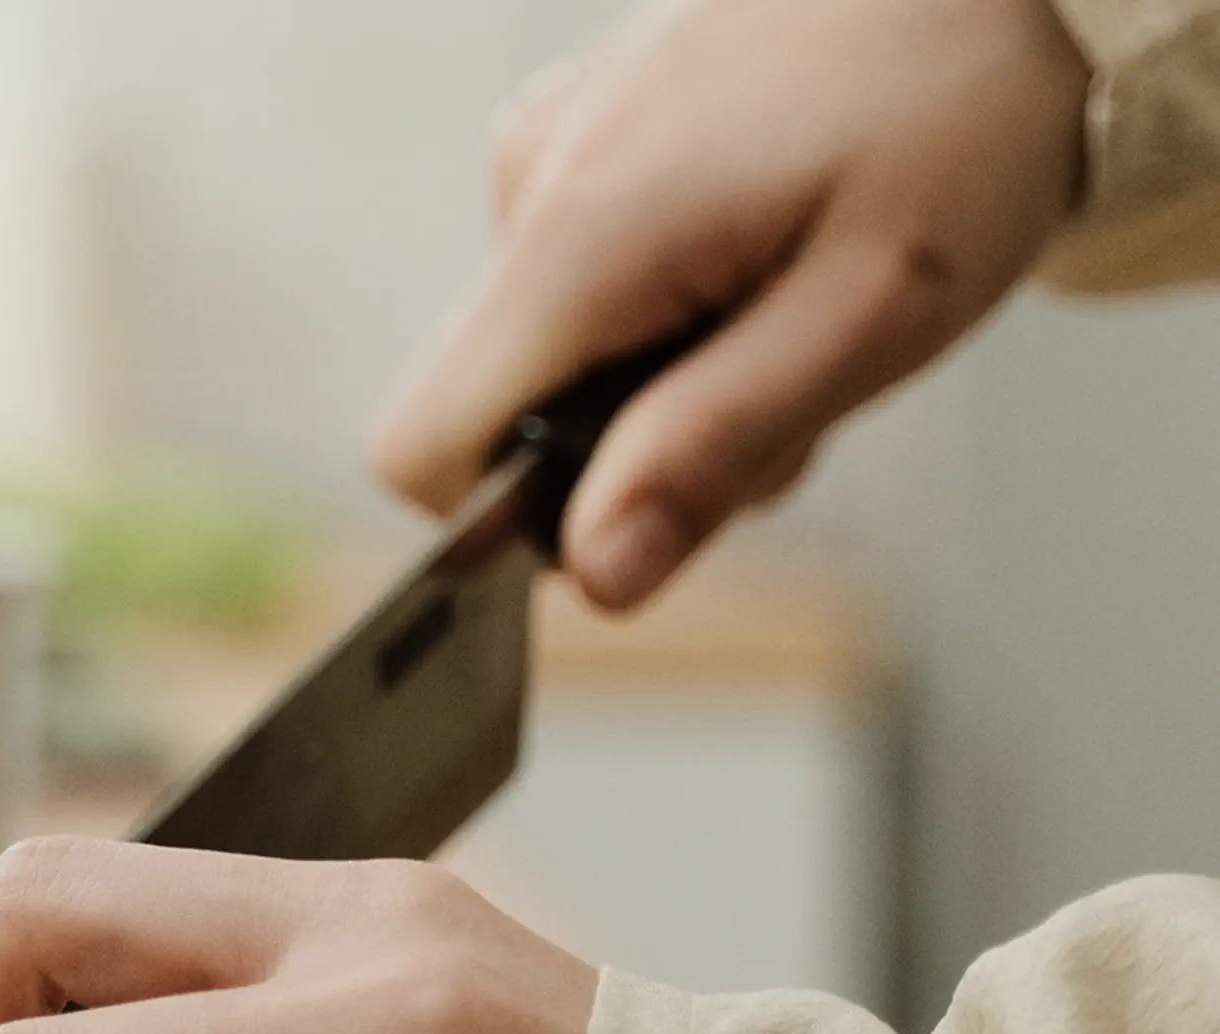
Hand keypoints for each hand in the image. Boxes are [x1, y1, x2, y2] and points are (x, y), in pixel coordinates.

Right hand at [370, 0, 1088, 609]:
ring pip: (550, 346)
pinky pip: (580, 271)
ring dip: (663, 370)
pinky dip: (666, 298)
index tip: (636, 507)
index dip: (506, 520)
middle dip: (629, 441)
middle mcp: (531, 178)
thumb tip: (594, 573)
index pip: (422, 447)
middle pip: (498, 407)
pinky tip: (763, 245)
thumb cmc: (962, 110)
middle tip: (785, 379)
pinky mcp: (578, 125)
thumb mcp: (868, 314)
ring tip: (794, 297)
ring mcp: (549, 141)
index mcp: (581, 235)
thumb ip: (713, 451)